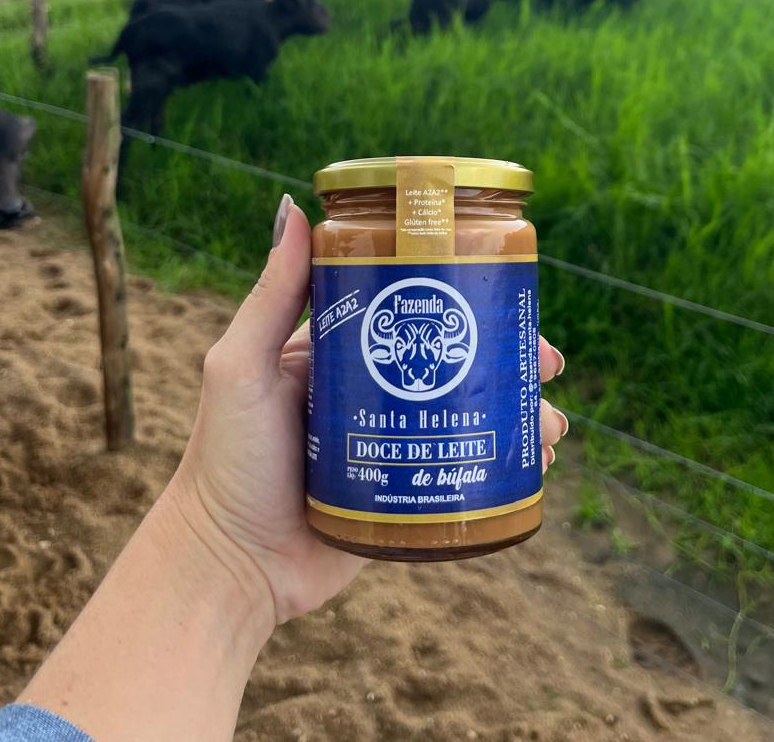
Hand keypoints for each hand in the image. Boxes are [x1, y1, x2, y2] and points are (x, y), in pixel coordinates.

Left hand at [167, 199, 568, 627]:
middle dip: (513, 362)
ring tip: (549, 430)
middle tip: (547, 366)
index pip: (418, 312)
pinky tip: (536, 467)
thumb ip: (271, 294)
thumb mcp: (242, 366)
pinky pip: (466, 473)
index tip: (512, 301)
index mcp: (344, 354)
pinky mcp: (406, 496)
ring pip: (474, 418)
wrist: (226, 567)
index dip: (470, 302)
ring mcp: (396, 445)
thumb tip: (295, 206)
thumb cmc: (223, 462)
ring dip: (522, 415)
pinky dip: (507, 466)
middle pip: (461, 363)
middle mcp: (376, 393)